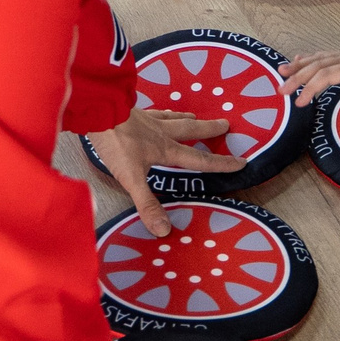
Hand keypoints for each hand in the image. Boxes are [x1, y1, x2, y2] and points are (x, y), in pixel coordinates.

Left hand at [89, 107, 233, 235]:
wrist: (98, 111)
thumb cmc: (116, 145)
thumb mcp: (132, 179)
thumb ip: (147, 203)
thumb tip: (164, 230)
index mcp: (165, 150)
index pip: (199, 160)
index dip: (221, 163)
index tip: (241, 162)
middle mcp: (161, 133)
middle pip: (191, 130)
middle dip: (210, 130)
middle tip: (226, 124)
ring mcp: (147, 120)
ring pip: (174, 118)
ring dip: (187, 118)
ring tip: (196, 116)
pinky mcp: (133, 112)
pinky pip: (153, 111)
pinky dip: (161, 111)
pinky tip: (161, 110)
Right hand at [280, 47, 339, 107]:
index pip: (326, 76)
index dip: (310, 89)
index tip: (299, 103)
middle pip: (317, 66)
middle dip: (297, 78)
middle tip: (280, 91)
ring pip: (319, 59)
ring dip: (300, 66)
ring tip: (281, 72)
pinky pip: (326, 56)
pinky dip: (310, 58)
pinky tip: (301, 59)